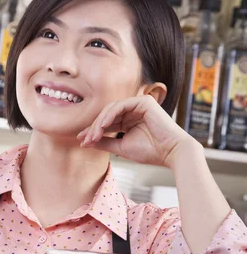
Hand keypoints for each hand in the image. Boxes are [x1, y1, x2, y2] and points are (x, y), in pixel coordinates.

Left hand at [77, 95, 195, 168]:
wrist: (171, 153)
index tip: (82, 141)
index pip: (106, 123)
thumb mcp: (121, 147)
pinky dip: (110, 114)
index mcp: (128, 121)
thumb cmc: (150, 152)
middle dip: (94, 127)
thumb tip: (86, 142)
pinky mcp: (144, 101)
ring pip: (111, 109)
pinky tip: (103, 125)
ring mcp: (138, 104)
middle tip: (85, 139)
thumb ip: (104, 143)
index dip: (93, 131)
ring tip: (93, 135)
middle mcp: (133, 111)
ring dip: (100, 122)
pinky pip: (121, 105)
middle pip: (106, 115)